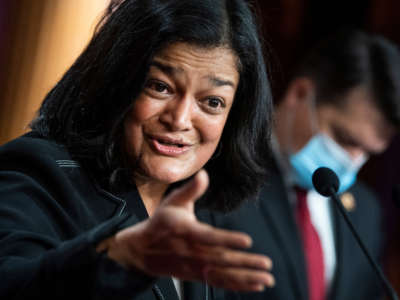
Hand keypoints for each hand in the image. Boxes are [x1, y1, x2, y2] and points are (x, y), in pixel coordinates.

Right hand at [100, 170, 274, 291]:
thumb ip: (191, 189)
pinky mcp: (197, 276)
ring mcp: (195, 267)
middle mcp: (192, 252)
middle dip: (245, 262)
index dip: (228, 239)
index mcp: (186, 231)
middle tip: (266, 263)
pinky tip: (255, 285)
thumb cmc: (161, 223)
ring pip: (223, 274)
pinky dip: (238, 285)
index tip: (247, 241)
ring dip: (246, 278)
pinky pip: (219, 282)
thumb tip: (204, 174)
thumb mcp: (172, 202)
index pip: (209, 237)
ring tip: (266, 279)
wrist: (142, 250)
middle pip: (221, 259)